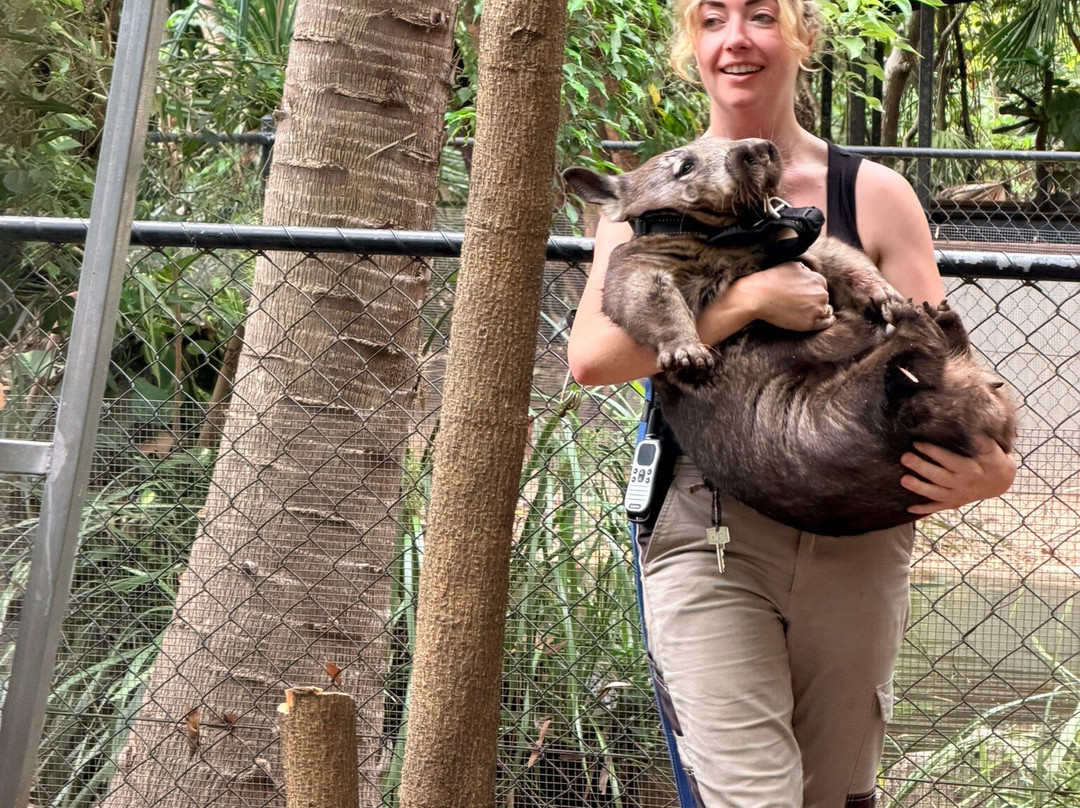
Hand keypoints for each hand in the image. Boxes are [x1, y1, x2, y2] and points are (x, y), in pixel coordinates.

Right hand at [729, 262, 834, 331]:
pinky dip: (827, 321)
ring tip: (811, 312)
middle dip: (815, 299)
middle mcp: (821, 294)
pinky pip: (825, 323)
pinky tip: (829, 320)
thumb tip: (809, 273)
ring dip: (820, 310)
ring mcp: (816, 309)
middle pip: (823, 298)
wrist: (758, 296)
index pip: (821, 286)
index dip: (812, 290)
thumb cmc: (771, 279)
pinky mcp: (810, 323)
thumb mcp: (791, 265)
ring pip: (825, 310)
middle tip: (802, 303)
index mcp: (818, 279)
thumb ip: (805, 269)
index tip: (805, 294)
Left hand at [900, 435, 1016, 515]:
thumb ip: (983, 442)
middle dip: (921, 467)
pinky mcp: (955, 503)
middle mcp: (963, 485)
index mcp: (971, 470)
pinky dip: (925, 509)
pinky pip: (938, 508)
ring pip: (936, 494)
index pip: (949, 460)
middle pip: (939, 477)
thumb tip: (974, 430)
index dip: (933, 451)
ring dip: (919, 488)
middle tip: (904, 458)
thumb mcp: (994, 450)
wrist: (1003, 482)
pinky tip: (909, 509)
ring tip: (903, 480)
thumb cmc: (995, 462)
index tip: (917, 443)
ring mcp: (958, 496)